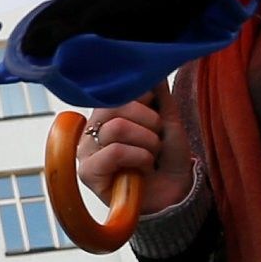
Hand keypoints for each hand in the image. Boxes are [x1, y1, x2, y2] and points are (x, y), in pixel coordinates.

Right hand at [74, 91, 191, 217]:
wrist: (174, 193)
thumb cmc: (168, 159)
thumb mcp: (168, 120)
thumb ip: (158, 94)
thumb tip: (151, 68)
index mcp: (106, 113)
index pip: (117, 90)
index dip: (144, 101)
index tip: (157, 119)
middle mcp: (91, 129)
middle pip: (115, 106)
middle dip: (149, 123)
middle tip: (156, 142)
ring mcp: (86, 151)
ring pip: (116, 128)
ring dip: (146, 142)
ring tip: (150, 156)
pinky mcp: (87, 172)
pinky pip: (114, 151)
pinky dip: (139, 157)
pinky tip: (143, 169)